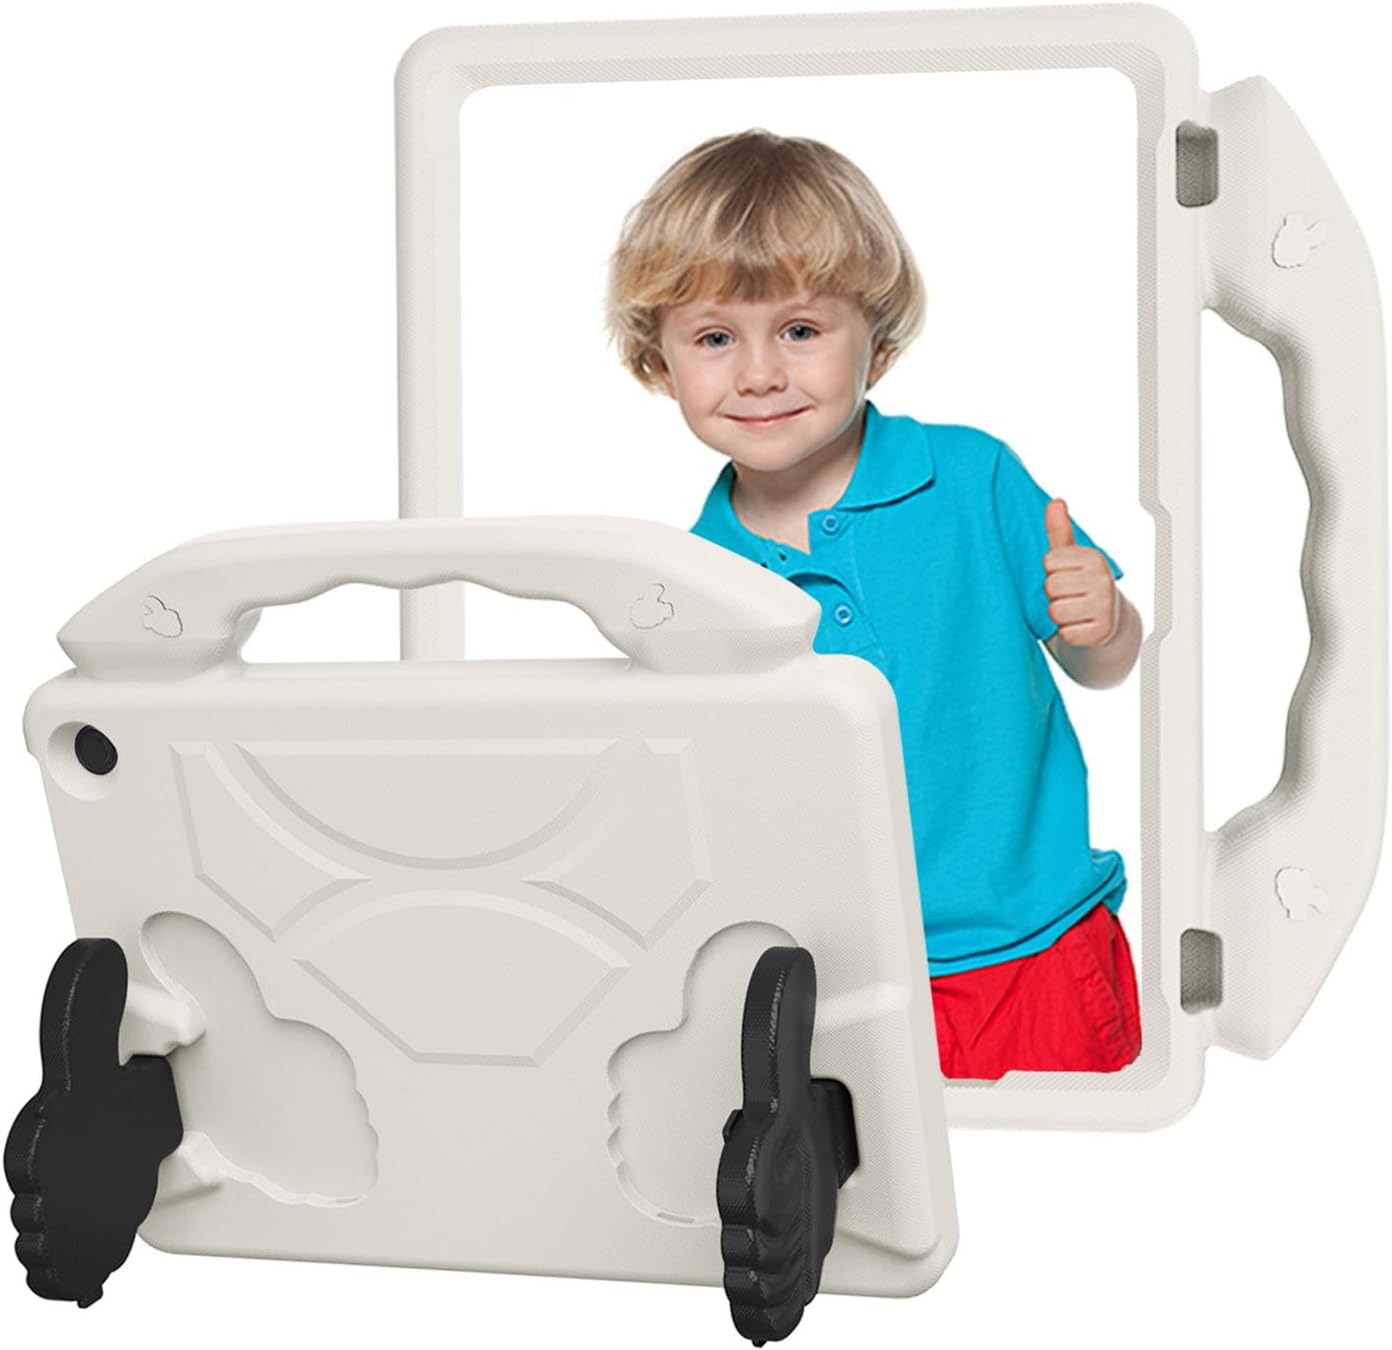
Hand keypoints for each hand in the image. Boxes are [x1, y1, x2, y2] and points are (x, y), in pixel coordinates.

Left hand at [1043, 498, 1117, 646]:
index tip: (1064, 576)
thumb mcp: (1070, 556)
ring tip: (1072, 611)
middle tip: (1067, 596)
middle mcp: (1103, 580)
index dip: (1050, 573)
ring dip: (1058, 615)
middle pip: (1051, 587)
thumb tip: (1056, 501)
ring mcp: (1104, 607)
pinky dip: (1067, 633)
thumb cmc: (1081, 585)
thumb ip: (1059, 530)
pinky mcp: (1100, 632)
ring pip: (1056, 611)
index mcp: (1094, 558)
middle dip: (1053, 594)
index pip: (1049, 562)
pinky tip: (1078, 626)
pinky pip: (1066, 633)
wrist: (1108, 622)